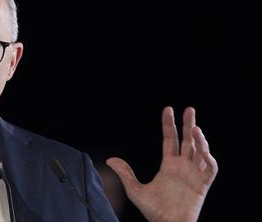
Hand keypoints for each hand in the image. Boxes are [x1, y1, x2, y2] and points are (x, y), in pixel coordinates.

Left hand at [106, 107, 217, 221]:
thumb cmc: (153, 211)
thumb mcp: (134, 190)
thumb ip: (125, 174)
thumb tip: (110, 159)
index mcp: (168, 166)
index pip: (170, 140)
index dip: (169, 125)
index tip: (168, 109)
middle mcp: (182, 167)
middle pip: (188, 141)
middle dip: (189, 124)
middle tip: (189, 109)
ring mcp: (193, 175)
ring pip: (201, 152)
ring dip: (200, 140)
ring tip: (195, 128)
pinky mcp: (202, 185)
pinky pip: (210, 169)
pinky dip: (209, 159)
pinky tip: (204, 151)